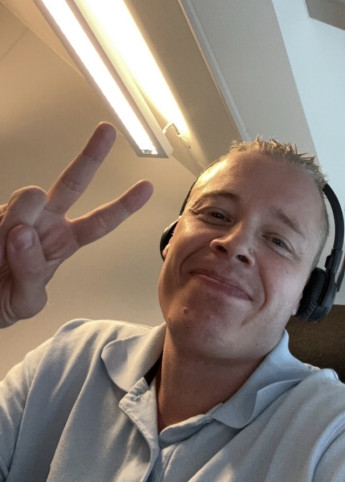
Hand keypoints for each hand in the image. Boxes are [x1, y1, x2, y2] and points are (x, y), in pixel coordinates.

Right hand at [0, 122, 152, 326]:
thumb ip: (31, 271)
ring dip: (21, 218)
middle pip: (73, 184)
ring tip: (7, 245)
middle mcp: (45, 223)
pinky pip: (0, 214)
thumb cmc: (5, 300)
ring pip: (30, 198)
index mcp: (63, 242)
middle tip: (107, 133)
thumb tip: (24, 234)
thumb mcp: (26, 300)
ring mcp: (18, 215)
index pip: (99, 223)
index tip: (145, 188)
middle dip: (91, 157)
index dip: (123, 206)